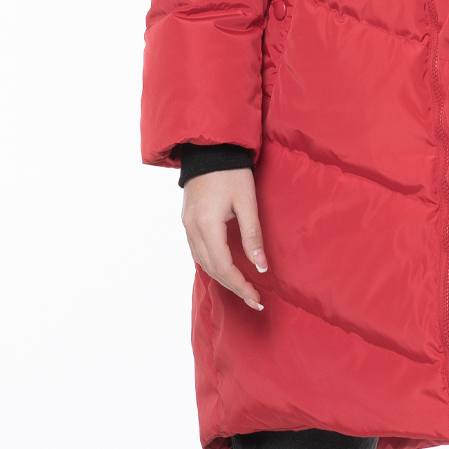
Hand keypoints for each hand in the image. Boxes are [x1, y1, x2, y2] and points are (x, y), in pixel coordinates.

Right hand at [181, 168, 267, 310]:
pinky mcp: (187, 220)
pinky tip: (226, 269)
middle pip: (211, 268)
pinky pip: (197, 251)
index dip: (240, 285)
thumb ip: (253, 235)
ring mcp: (186, 225)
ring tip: (243, 288)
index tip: (256, 298)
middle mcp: (192, 228)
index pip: (223, 266)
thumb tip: (261, 266)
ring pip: (202, 262)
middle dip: (233, 286)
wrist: (209, 149)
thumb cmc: (232, 172)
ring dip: (222, 278)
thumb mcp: (247, 201)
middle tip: (253, 300)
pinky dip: (212, 264)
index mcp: (207, 224)